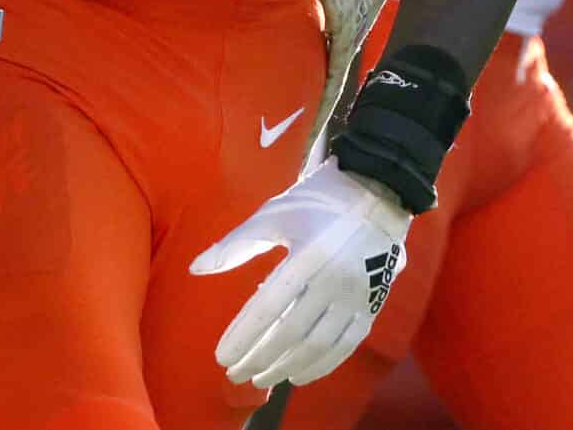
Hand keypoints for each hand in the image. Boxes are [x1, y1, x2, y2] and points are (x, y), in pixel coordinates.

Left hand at [189, 157, 411, 388]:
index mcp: (307, 257)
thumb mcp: (272, 215)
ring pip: (319, 344)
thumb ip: (235, 245)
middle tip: (235, 374)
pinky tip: (298, 375)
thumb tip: (195, 269)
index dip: (244, 336)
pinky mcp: (371, 306)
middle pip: (291, 332)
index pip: (268, 308)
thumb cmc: (316, 201)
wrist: (377, 192)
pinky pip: (346, 346)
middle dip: (260, 357)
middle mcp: (335, 282)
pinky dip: (321, 365)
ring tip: (261, 379)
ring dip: (287, 366)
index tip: (222, 357)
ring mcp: (357, 297)